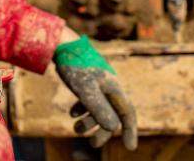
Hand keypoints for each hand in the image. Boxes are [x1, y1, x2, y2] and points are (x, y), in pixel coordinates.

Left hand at [53, 35, 137, 149]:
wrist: (63, 46)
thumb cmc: (76, 67)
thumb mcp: (86, 91)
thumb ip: (99, 109)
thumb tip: (113, 128)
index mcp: (114, 88)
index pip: (127, 113)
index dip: (130, 130)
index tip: (130, 147)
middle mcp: (110, 87)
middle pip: (112, 114)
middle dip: (102, 130)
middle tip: (91, 142)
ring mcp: (99, 84)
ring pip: (100, 108)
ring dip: (90, 121)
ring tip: (75, 128)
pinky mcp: (88, 81)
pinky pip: (90, 100)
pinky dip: (83, 109)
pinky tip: (73, 113)